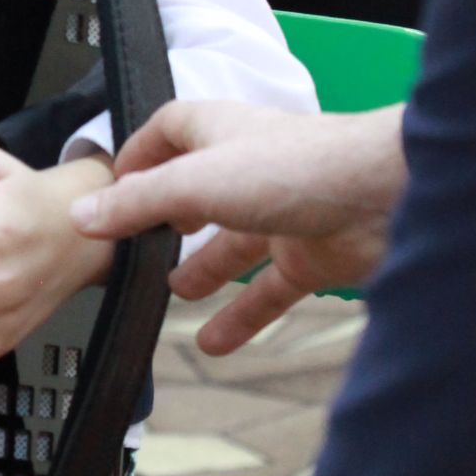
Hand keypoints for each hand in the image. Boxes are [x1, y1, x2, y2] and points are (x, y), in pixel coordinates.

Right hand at [70, 98, 405, 354]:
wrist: (391, 194)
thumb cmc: (304, 166)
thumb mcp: (198, 182)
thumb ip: (141, 203)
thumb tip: (85, 216)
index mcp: (221, 135)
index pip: (170, 133)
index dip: (140, 157)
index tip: (112, 186)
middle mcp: (252, 170)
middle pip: (199, 192)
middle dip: (169, 221)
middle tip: (139, 247)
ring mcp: (285, 214)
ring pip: (234, 245)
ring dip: (203, 270)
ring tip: (172, 295)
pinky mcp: (314, 255)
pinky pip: (269, 290)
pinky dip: (243, 316)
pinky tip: (218, 342)